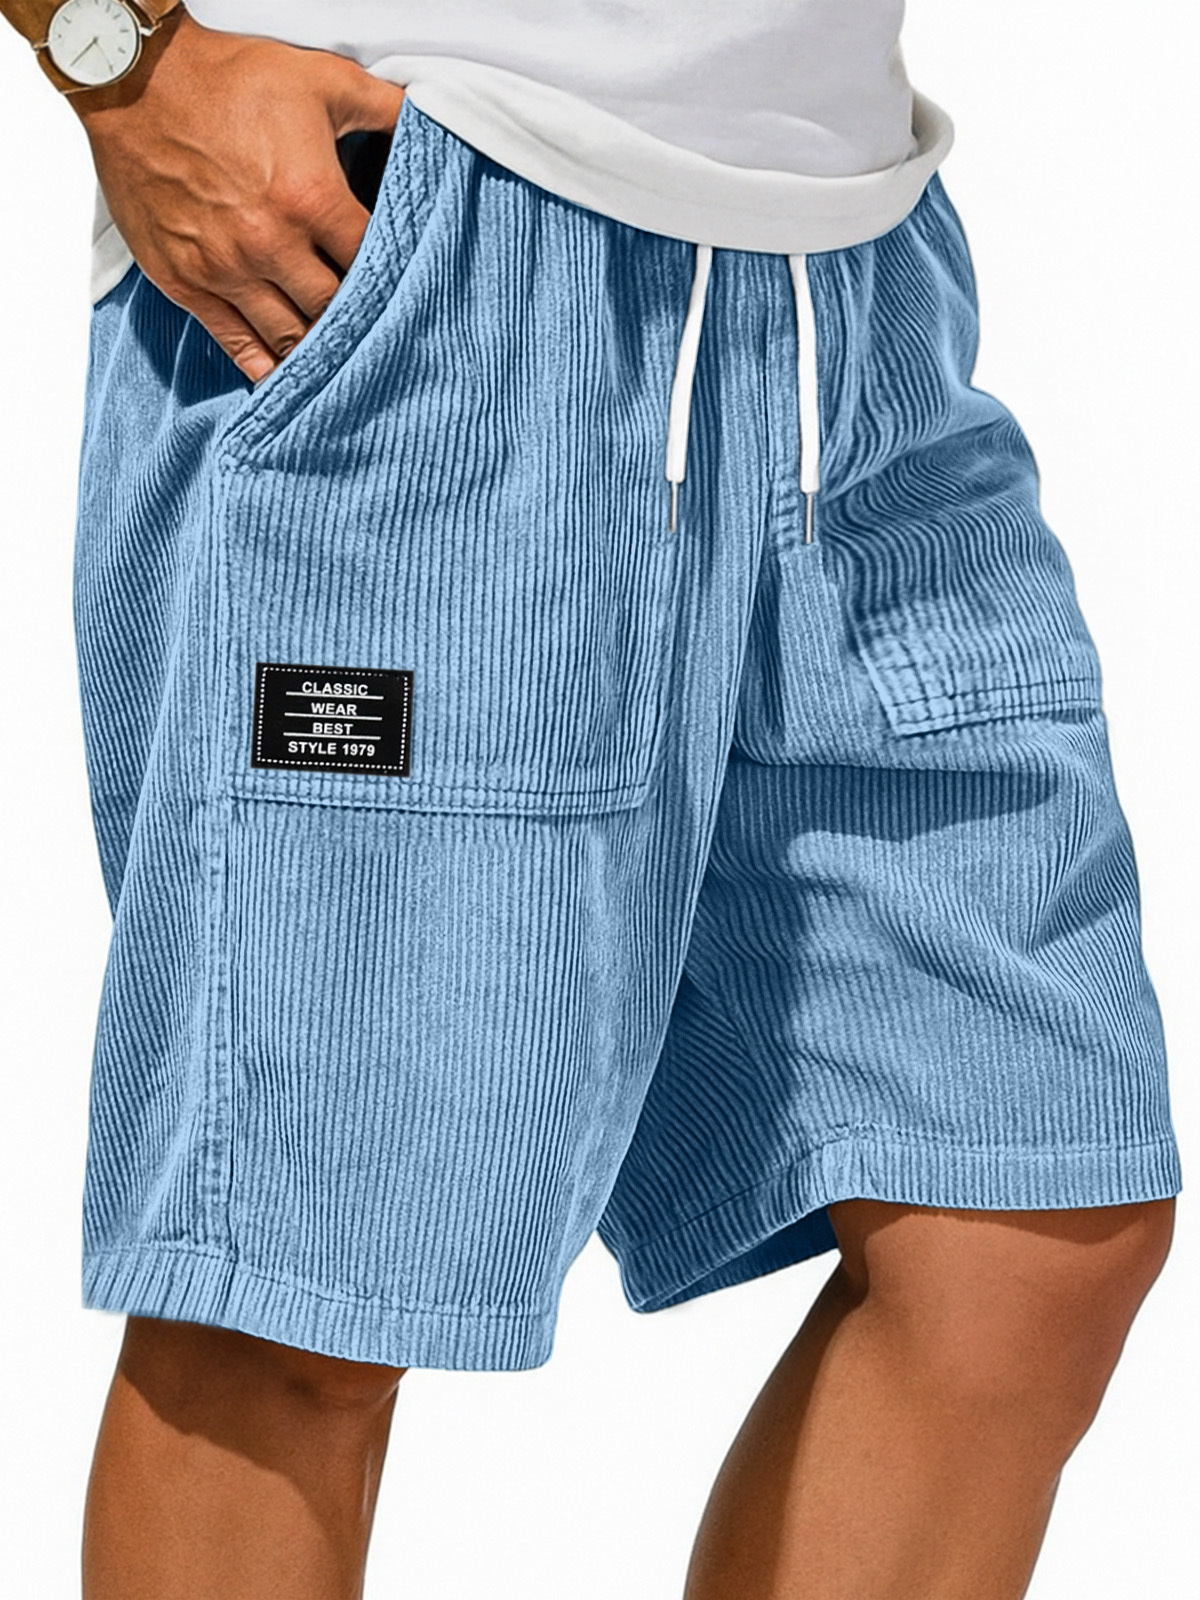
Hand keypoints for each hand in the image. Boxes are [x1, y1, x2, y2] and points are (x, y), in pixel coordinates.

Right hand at [73, 11, 404, 381]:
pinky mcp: (186, 283)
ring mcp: (226, 269)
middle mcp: (271, 243)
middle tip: (377, 335)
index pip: (372, 264)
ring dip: (318, 352)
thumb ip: (383, 106)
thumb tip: (429, 120)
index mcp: (311, 198)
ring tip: (340, 362)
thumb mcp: (320, 79)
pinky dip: (265, 369)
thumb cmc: (228, 77)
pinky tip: (287, 381)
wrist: (135, 81)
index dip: (394, 280)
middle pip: (334, 310)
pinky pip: (236, 344)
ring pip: (290, 337)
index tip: (406, 292)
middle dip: (357, 322)